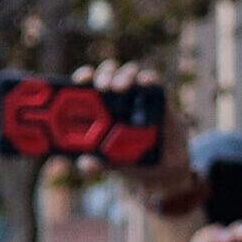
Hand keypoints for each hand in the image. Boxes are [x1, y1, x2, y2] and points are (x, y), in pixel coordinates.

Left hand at [72, 63, 198, 205]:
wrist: (161, 170)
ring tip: (119, 88)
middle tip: (103, 87)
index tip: (80, 81)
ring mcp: (138, 94)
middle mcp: (117, 95)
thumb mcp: (107, 164)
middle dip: (104, 75)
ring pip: (129, 72)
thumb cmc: (126, 158)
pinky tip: (144, 83)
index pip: (88, 82)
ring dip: (124, 75)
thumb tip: (85, 163)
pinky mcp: (159, 98)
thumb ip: (93, 164)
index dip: (83, 76)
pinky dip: (148, 78)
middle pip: (107, 72)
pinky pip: (153, 81)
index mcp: (98, 105)